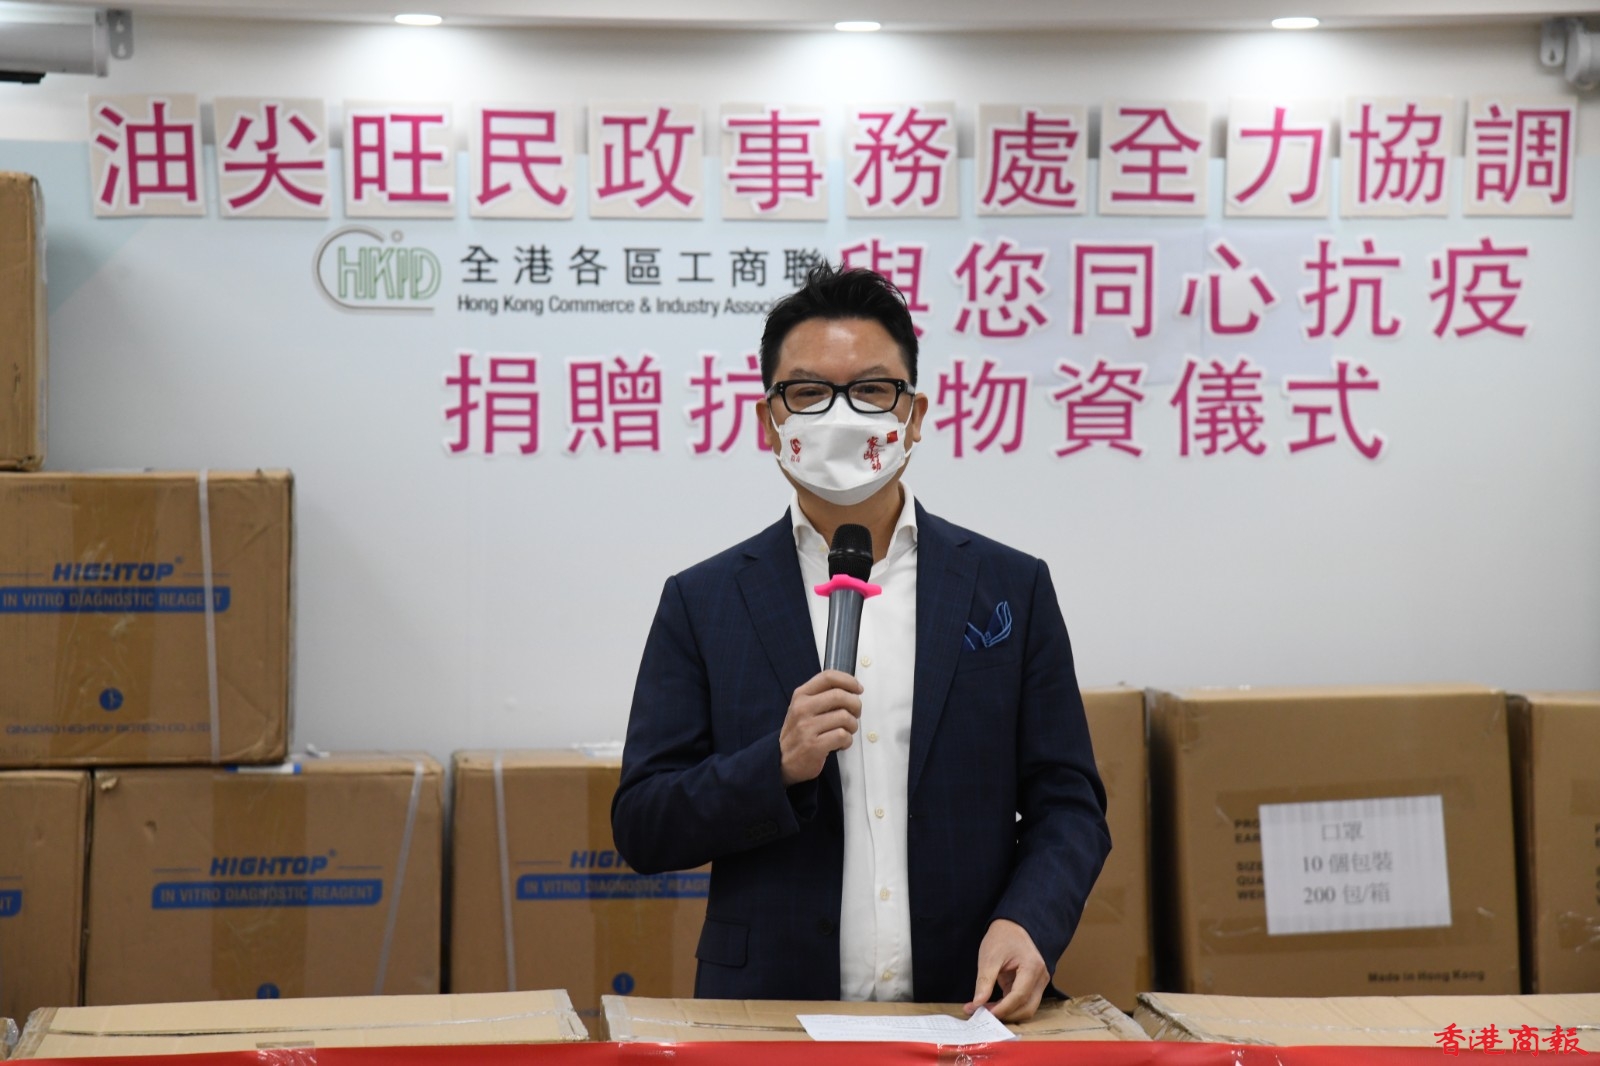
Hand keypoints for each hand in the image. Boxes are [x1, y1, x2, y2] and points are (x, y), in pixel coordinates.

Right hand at [779, 670, 862, 786]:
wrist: (783, 760)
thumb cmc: (800, 732)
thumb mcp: (803, 708)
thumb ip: (823, 696)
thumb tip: (852, 689)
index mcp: (801, 695)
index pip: (828, 677)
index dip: (849, 680)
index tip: (858, 688)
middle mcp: (802, 708)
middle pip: (840, 695)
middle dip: (855, 705)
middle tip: (855, 713)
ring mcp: (806, 727)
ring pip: (844, 717)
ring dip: (852, 726)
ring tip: (846, 732)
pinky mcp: (814, 746)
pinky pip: (842, 736)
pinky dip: (847, 741)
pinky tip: (840, 744)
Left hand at [965, 918, 1048, 1021]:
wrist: (1012, 926)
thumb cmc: (1002, 937)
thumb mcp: (989, 958)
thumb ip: (984, 982)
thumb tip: (977, 1004)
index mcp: (1032, 967)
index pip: (1019, 996)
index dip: (1002, 1008)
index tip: (983, 1013)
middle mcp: (1040, 977)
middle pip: (1027, 1007)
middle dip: (1005, 1014)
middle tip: (981, 1014)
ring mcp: (1039, 982)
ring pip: (1026, 1008)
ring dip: (1006, 1013)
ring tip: (984, 1010)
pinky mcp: (1032, 985)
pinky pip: (1022, 1002)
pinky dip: (1007, 1006)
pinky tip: (990, 1005)